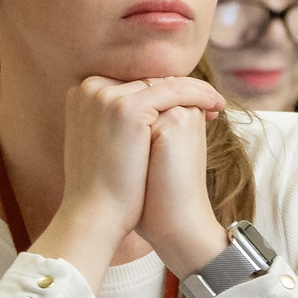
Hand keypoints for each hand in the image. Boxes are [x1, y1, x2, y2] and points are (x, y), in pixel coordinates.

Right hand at [36, 75, 225, 278]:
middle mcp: (89, 89)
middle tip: (208, 104)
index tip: (187, 106)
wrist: (95, 216)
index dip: (162, 93)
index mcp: (81, 96)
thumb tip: (136, 115)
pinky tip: (215, 105)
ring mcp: (105, 97)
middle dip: (179, 92)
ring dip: (195, 90)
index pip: (132, 85)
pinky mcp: (125, 108)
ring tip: (216, 104)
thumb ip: (112, 122)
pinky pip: (173, 90)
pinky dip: (198, 94)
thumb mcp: (101, 144)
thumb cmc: (102, 189)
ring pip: (162, 83)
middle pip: (146, 81)